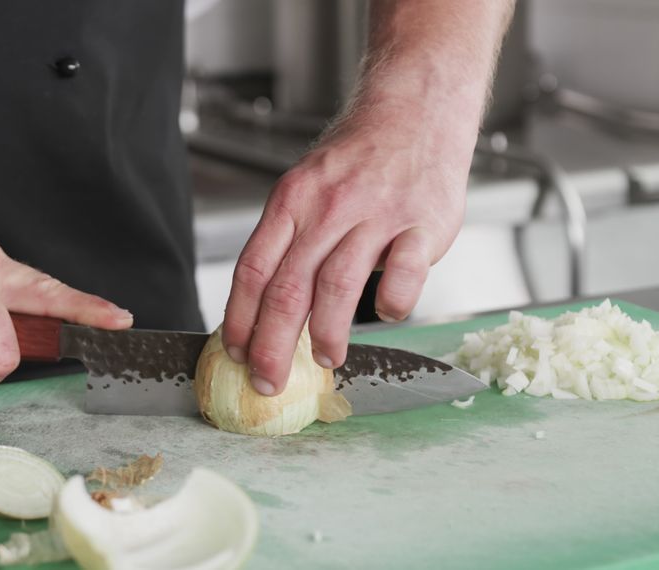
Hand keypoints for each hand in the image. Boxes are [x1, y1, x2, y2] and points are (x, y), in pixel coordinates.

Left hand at [222, 105, 473, 395]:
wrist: (416, 110)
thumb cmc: (359, 158)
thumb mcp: (309, 186)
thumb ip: (291, 240)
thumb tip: (264, 309)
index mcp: (292, 200)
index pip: (254, 269)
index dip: (240, 319)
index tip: (236, 354)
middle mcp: (328, 207)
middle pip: (289, 288)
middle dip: (273, 345)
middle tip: (269, 380)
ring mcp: (376, 214)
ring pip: (338, 286)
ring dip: (328, 334)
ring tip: (326, 359)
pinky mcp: (421, 224)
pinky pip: (403, 273)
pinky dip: (393, 302)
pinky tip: (387, 314)